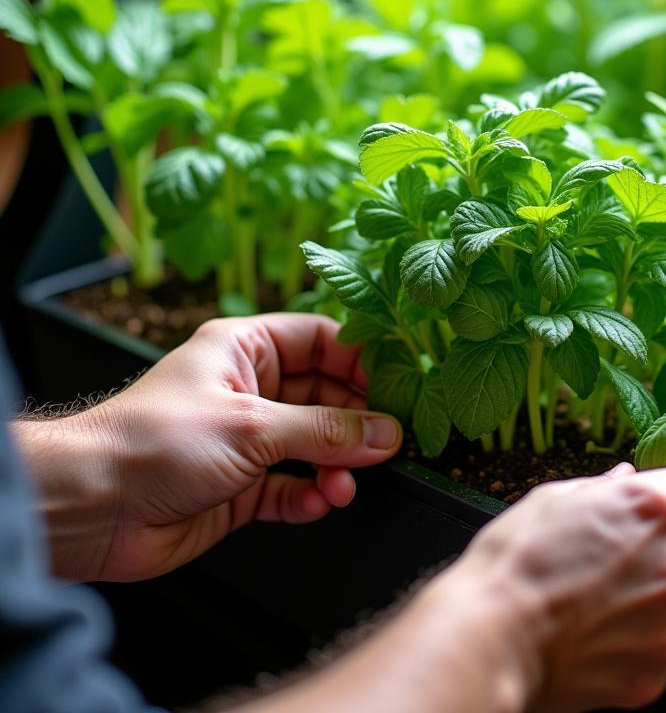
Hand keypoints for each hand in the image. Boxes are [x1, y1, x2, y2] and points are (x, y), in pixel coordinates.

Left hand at [12, 314, 402, 581]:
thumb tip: (386, 433)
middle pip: (325, 395)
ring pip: (313, 445)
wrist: (89, 507)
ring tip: (345, 483)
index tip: (395, 384)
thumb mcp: (252, 425)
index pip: (320, 340)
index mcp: (245, 349)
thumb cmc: (154, 441)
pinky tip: (321, 501)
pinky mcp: (240, 487)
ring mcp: (246, 440)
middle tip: (388, 442)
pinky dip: (311, 495)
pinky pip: (292, 488)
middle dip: (355, 421)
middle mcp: (249, 390)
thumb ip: (325, 430)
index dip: (360, 359)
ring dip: (336, 464)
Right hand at [447, 440, 665, 711]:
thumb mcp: (558, 498)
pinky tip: (597, 631)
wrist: (492, 637)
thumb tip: (627, 479)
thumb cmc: (516, 558)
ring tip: (607, 598)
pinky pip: (662, 648)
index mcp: (656, 507)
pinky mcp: (659, 673)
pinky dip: (639, 639)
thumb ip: (607, 488)